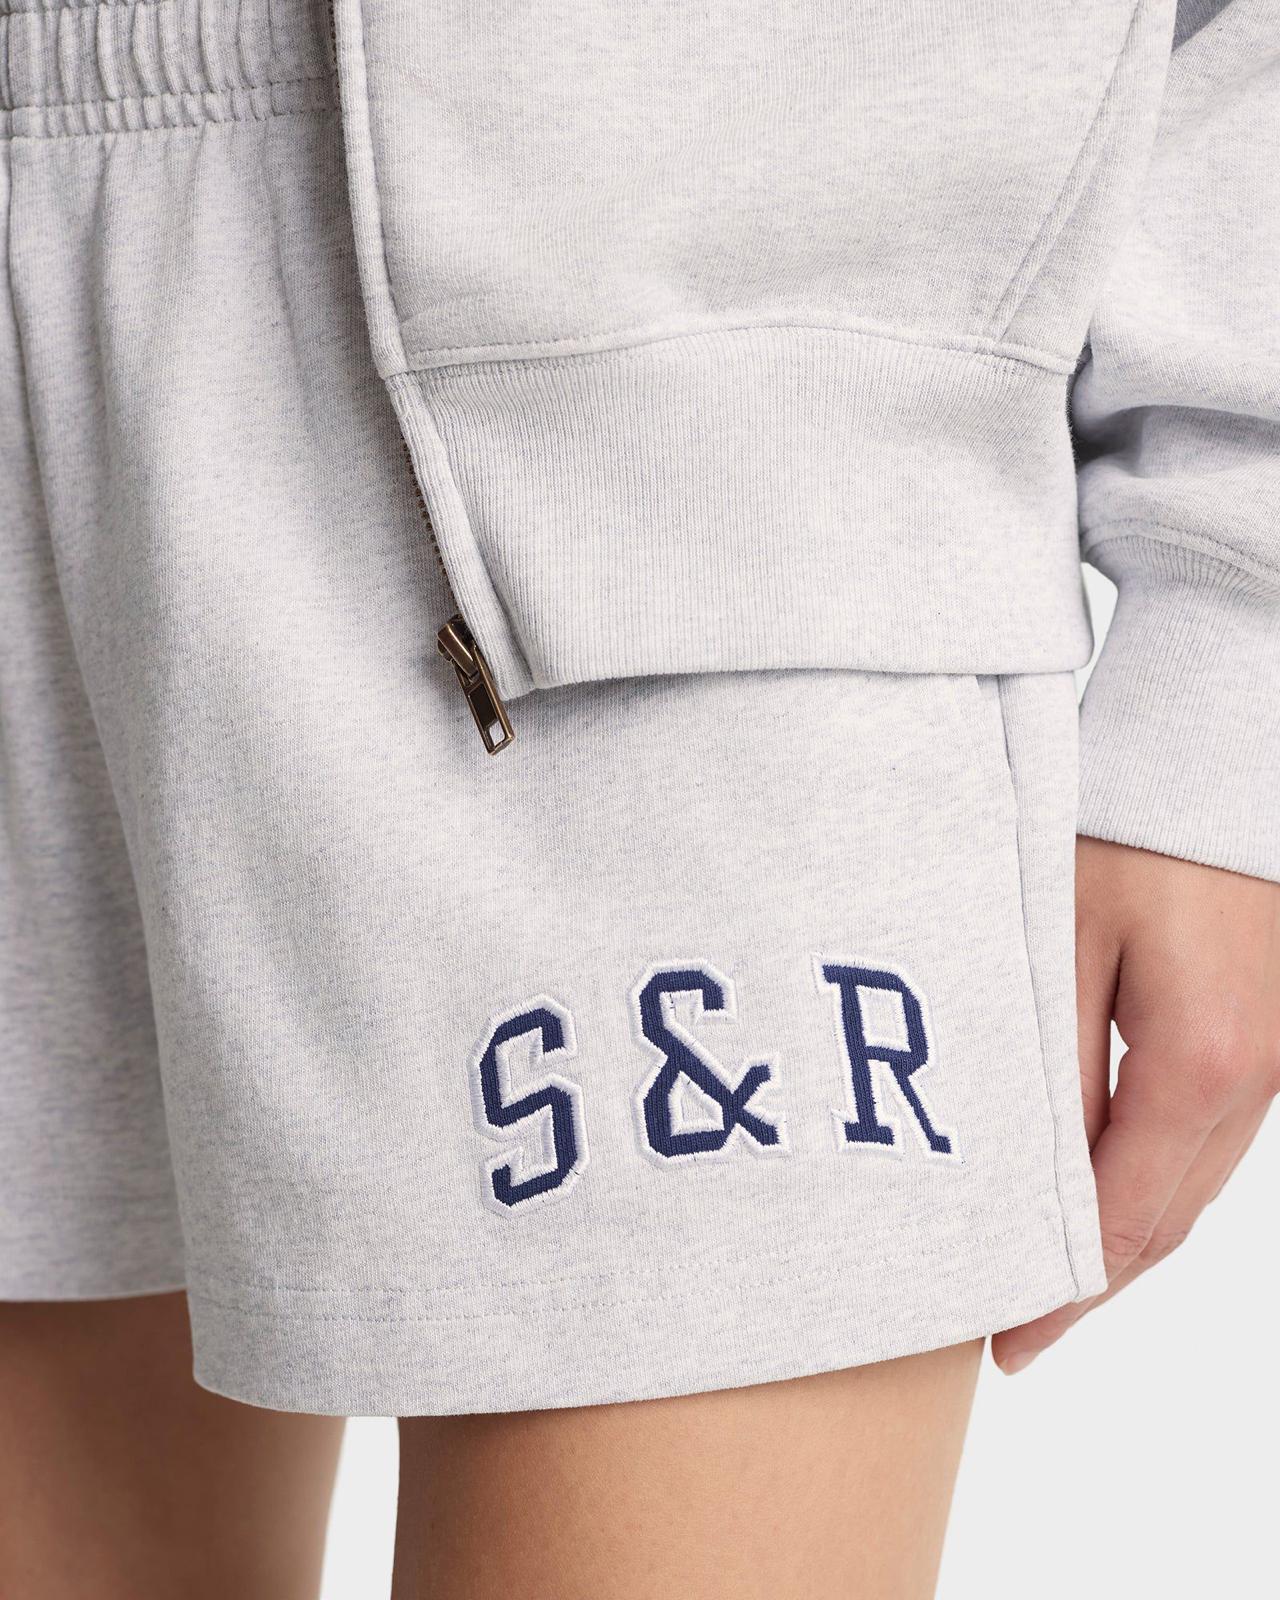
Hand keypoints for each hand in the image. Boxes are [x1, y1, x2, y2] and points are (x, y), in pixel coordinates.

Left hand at [992, 837, 1279, 1373]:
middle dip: (1092, 1284)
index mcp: (1200, 1066)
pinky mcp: (1267, 1034)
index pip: (1122, 1220)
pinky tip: (1103, 1184)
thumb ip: (1048, 1061)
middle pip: (1165, 1219)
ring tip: (1050, 1273)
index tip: (1009, 1343)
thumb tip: (1021, 1167)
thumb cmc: (1138, 830)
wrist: (1231, 751)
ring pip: (1192, 1184)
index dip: (1062, 1292)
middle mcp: (1253, 1081)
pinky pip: (1209, 1136)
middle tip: (1020, 1330)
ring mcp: (1272, 1062)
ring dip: (1124, 1234)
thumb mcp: (1063, 938)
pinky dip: (1155, 1178)